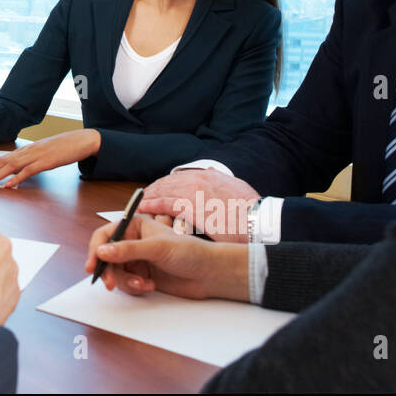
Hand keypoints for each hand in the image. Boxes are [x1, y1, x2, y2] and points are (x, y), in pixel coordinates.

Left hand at [0, 129, 99, 188]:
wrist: (81, 140)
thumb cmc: (64, 147)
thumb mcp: (44, 153)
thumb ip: (32, 161)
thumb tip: (20, 171)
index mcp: (27, 149)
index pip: (3, 158)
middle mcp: (28, 151)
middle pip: (3, 161)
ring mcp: (37, 156)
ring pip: (12, 166)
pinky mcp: (46, 162)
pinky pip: (28, 171)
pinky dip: (17, 179)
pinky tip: (9, 185)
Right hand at [84, 215, 248, 301]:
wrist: (209, 274)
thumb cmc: (189, 252)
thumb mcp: (157, 248)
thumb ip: (128, 250)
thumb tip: (102, 251)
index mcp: (134, 226)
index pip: (105, 235)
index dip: (95, 250)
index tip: (93, 266)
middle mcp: (132, 242)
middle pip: (106, 257)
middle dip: (109, 271)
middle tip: (110, 284)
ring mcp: (136, 260)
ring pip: (115, 273)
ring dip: (125, 281)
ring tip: (143, 284)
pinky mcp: (141, 276)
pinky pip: (126, 284)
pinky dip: (134, 287)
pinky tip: (149, 286)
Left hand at [137, 169, 258, 242]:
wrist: (257, 220)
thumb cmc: (250, 210)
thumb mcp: (236, 188)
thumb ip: (221, 182)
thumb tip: (214, 175)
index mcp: (209, 175)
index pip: (180, 176)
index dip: (166, 184)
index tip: (158, 190)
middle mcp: (198, 179)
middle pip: (168, 182)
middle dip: (154, 190)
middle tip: (142, 197)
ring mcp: (193, 192)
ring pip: (163, 191)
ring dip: (149, 197)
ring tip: (138, 203)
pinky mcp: (190, 206)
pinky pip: (164, 203)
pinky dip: (151, 205)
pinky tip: (142, 208)